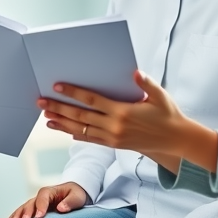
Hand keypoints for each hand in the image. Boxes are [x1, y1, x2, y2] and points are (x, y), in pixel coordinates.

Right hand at [3, 182, 88, 217]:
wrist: (71, 194)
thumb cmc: (75, 195)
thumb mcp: (77, 197)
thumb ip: (70, 202)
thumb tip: (61, 208)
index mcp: (49, 191)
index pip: (42, 197)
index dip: (40, 206)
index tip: (39, 217)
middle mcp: (39, 197)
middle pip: (29, 204)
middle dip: (25, 213)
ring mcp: (33, 204)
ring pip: (21, 209)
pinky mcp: (31, 211)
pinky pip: (20, 214)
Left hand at [39, 71, 187, 154]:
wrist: (175, 140)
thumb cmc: (167, 114)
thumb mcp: (160, 96)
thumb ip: (146, 83)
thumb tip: (135, 72)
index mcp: (123, 111)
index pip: (92, 100)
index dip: (73, 93)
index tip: (57, 86)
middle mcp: (114, 126)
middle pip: (81, 116)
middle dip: (59, 108)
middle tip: (42, 102)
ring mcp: (113, 137)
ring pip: (82, 130)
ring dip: (62, 123)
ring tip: (46, 118)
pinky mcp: (114, 145)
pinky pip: (91, 139)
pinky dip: (76, 135)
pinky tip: (65, 130)